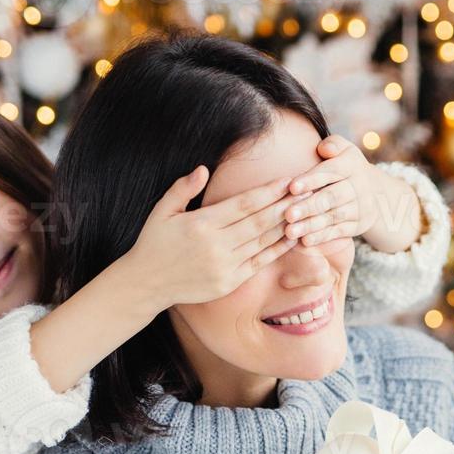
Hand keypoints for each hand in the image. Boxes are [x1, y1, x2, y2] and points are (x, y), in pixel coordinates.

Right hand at [118, 166, 300, 311]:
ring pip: (263, 242)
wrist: (146, 284)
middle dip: (286, 204)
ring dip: (287, 225)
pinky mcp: (229, 282)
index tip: (289, 180)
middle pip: (260, 221)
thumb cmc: (154, 243)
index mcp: (202, 223)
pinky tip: (292, 237)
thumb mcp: (162, 211)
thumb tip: (204, 169)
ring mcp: (225, 266)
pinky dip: (277, 250)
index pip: (244, 203)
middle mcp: (217, 245)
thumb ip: (183, 189)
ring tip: (306, 211)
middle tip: (307, 191)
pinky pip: (259, 263)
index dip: (269, 191)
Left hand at [284, 136, 424, 253]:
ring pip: (333, 217)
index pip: (330, 172)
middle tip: (288, 214)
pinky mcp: (358, 225)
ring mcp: (360, 208)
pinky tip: (305, 241)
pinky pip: (339, 232)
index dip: (311, 179)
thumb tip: (324, 149)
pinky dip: (322, 237)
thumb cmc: (346, 168)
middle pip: (331, 198)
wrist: (375, 192)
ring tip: (290, 231)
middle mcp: (358, 187)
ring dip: (311, 225)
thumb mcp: (345, 150)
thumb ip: (333, 145)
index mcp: (350, 165)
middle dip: (309, 207)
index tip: (292, 187)